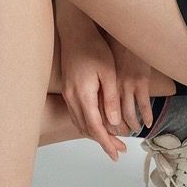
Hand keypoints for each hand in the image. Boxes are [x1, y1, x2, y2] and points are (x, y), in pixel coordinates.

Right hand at [58, 25, 127, 161]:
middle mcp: (72, 97)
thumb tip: (113, 122)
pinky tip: (97, 124)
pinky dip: (87, 124)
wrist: (75, 32)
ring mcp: (68, 94)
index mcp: (83, 94)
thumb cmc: (94, 49)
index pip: (95, 127)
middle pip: (86, 128)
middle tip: (118, 151)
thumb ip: (110, 98)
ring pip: (80, 123)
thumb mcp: (108, 73)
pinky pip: (77, 114)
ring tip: (111, 140)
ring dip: (95, 134)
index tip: (115, 154)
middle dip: (102, 142)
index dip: (106, 142)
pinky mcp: (68, 90)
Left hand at [105, 36, 155, 136]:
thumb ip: (97, 90)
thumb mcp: (97, 72)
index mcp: (100, 87)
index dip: (103, 130)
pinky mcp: (141, 81)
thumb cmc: (107, 51)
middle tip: (120, 139)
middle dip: (117, 132)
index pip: (99, 116)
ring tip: (133, 130)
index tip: (107, 137)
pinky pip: (144, 104)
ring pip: (129, 114)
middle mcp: (112, 88)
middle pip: (113, 118)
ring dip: (131, 125)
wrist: (120, 32)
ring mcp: (128, 85)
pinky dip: (146, 116)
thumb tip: (96, 109)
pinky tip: (147, 123)